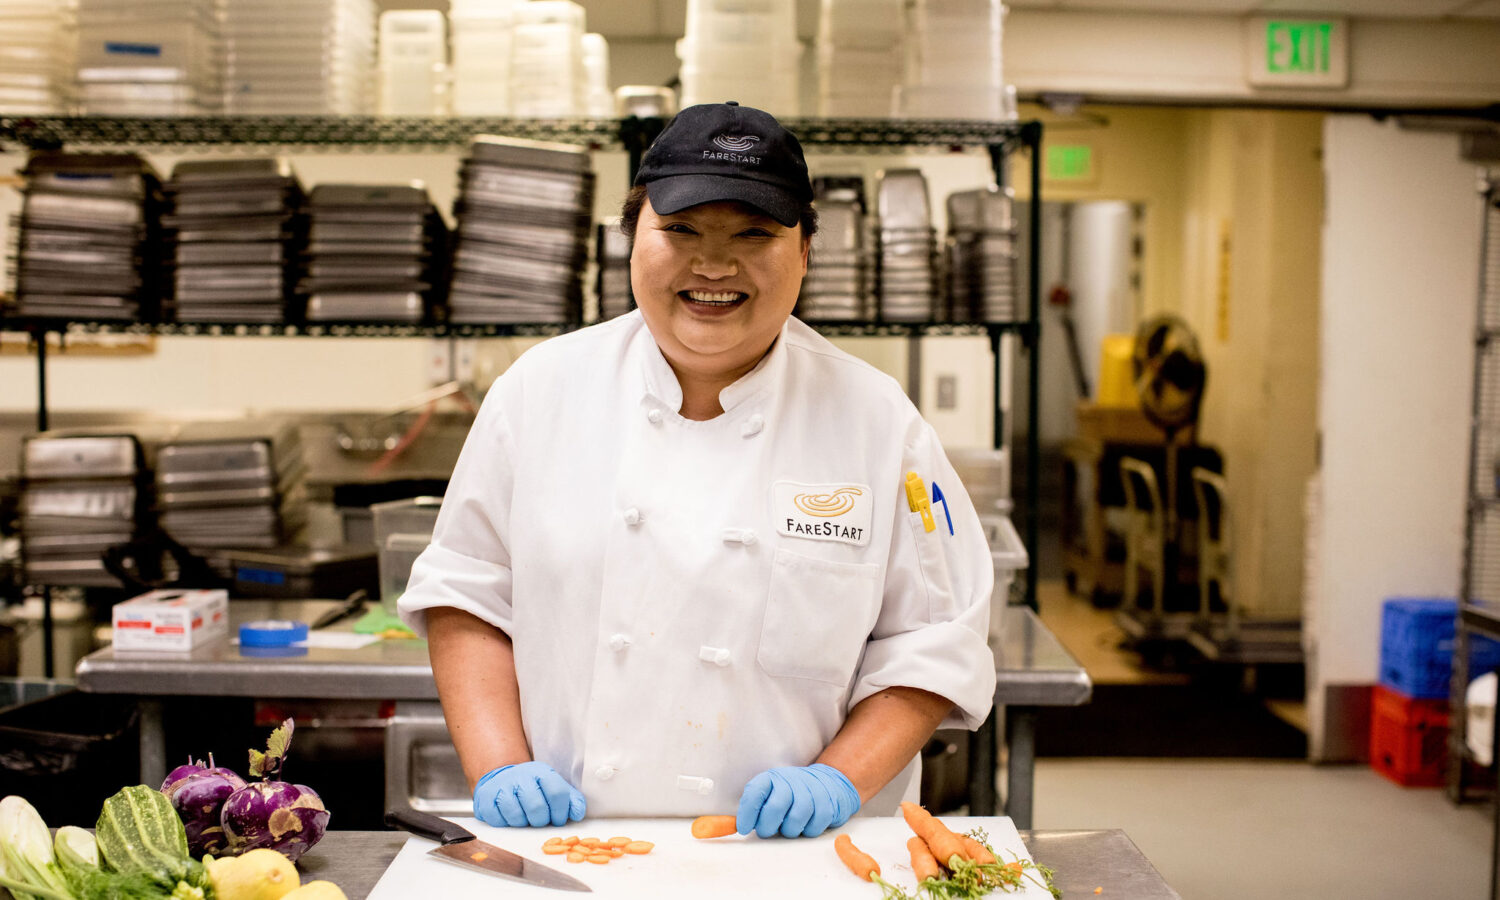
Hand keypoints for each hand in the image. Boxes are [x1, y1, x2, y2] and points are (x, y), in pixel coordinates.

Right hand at [473, 761, 585, 826]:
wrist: (503, 777)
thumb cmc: (533, 787)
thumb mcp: (554, 786)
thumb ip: (571, 800)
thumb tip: (579, 814)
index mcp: (541, 772)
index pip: (557, 793)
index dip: (561, 812)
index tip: (558, 819)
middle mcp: (520, 776)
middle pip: (537, 808)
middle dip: (541, 821)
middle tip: (540, 821)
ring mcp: (501, 786)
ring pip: (517, 816)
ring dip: (523, 824)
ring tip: (524, 817)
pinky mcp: (485, 798)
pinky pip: (498, 820)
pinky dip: (505, 824)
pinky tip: (509, 816)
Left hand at [735, 763, 860, 837]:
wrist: (828, 782)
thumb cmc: (792, 793)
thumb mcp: (770, 792)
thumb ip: (754, 807)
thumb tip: (735, 826)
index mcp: (772, 778)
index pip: (755, 792)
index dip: (747, 812)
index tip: (743, 828)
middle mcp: (791, 781)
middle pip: (775, 808)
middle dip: (767, 826)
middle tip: (766, 831)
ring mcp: (811, 791)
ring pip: (795, 820)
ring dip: (789, 830)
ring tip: (788, 828)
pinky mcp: (828, 805)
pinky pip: (814, 826)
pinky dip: (808, 831)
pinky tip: (806, 825)